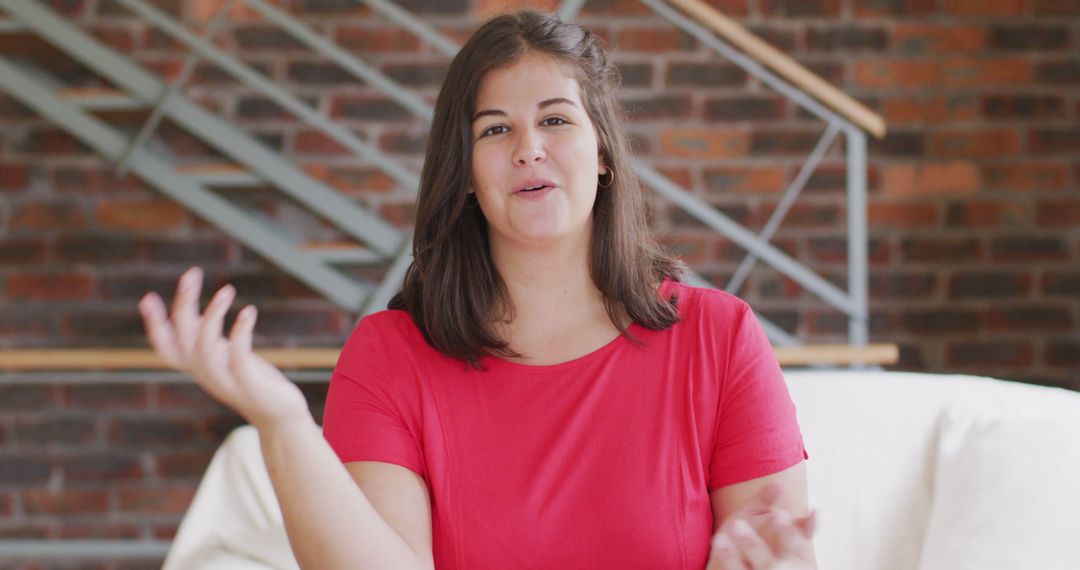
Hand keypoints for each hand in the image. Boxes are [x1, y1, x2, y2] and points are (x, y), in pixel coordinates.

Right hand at [138, 266, 311, 430]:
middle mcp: (205, 374)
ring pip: (206, 347)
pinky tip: (248, 311)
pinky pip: (238, 356)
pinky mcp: (249, 384)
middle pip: (184, 338)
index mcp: (197, 367)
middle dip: (184, 304)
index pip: (166, 348)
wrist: (278, 416)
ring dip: (214, 315)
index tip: (147, 298)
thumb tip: (192, 309)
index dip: (154, 326)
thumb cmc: (250, 380)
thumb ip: (206, 338)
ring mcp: (226, 380)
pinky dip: (240, 332)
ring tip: (227, 290)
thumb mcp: (223, 357)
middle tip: (191, 274)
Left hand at [705, 483, 816, 569]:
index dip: (810, 524)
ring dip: (751, 543)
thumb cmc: (745, 542)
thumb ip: (764, 502)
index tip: (814, 510)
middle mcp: (781, 562)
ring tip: (737, 524)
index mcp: (789, 546)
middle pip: (787, 549)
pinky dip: (729, 556)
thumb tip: (778, 484)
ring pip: (764, 562)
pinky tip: (719, 540)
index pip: (805, 534)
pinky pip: (738, 569)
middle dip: (786, 533)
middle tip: (777, 514)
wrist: (725, 566)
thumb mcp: (753, 518)